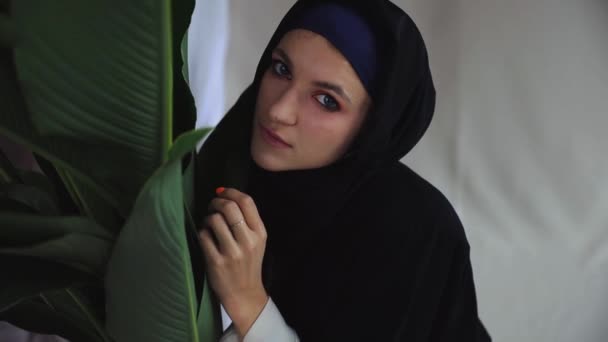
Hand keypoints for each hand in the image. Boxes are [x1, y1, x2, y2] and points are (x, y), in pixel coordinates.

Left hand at [199, 187, 268, 338]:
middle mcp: (248, 241)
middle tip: (212, 206)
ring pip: (214, 220)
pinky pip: (203, 236)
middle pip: (229, 207)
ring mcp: (232, 253)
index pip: (247, 201)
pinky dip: (202, 233)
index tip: (222, 192)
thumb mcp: (257, 240)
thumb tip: (223, 192)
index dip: (231, 192)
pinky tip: (206, 238)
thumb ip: (246, 219)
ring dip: (208, 218)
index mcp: (260, 233)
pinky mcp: (217, 262)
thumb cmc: (248, 262)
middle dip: (216, 202)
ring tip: (209, 225)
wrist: (244, 293)